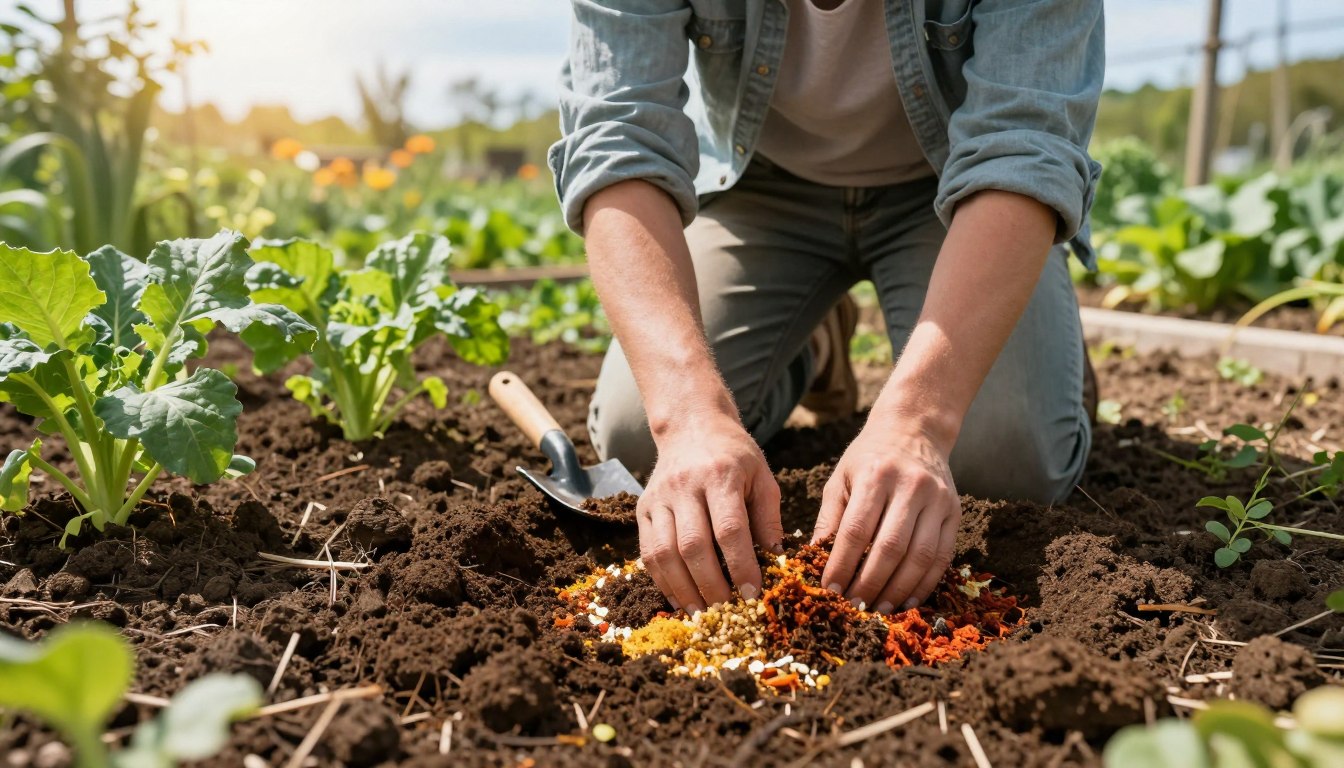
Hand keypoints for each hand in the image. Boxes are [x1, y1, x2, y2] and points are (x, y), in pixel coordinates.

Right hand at [637, 414, 783, 611]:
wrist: (691, 426)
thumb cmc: (734, 455)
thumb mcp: (762, 476)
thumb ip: (768, 518)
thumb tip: (776, 561)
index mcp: (720, 475)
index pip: (730, 529)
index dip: (741, 566)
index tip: (753, 594)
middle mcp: (684, 486)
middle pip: (693, 545)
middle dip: (710, 585)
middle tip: (727, 611)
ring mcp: (659, 498)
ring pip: (664, 553)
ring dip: (683, 590)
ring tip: (702, 613)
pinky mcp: (643, 508)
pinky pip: (647, 552)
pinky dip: (662, 581)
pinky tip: (679, 598)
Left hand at [811, 423, 960, 613]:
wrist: (913, 430)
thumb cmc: (868, 459)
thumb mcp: (840, 479)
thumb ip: (829, 520)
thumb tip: (814, 562)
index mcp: (875, 475)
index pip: (856, 530)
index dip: (842, 564)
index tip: (830, 590)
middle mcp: (910, 486)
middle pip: (891, 547)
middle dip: (870, 583)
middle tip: (854, 608)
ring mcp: (937, 499)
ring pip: (920, 556)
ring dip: (898, 589)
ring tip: (879, 610)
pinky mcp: (955, 512)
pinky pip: (943, 556)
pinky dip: (925, 583)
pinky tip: (907, 600)